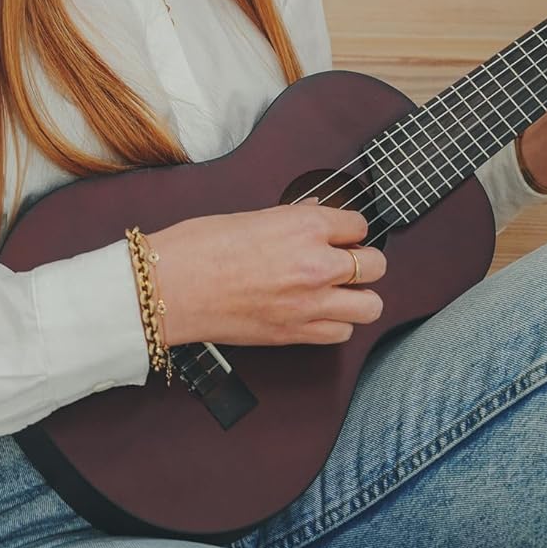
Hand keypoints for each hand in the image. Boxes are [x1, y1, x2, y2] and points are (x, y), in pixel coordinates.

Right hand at [148, 199, 386, 347]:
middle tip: (346, 262)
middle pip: (376, 265)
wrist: (170, 287)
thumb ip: (293, 219)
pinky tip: (318, 313)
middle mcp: (316, 265)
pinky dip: (336, 324)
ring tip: (339, 292)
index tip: (341, 234)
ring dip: (358, 297)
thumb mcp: (253, 216)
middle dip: (365, 262)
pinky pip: (342, 333)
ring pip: (371, 306)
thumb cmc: (199, 247)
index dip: (350, 230)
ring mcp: (309, 303)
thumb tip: (315, 214)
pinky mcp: (295, 333)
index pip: (359, 225)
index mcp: (305, 227)